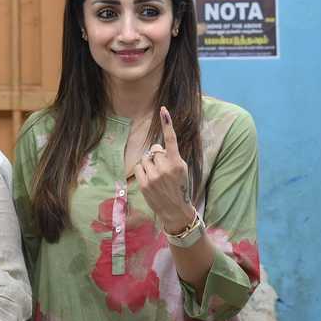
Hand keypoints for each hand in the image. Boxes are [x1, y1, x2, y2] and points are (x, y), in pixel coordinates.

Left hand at [134, 106, 194, 234]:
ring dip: (149, 164)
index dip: (167, 124)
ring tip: (157, 176)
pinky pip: (138, 167)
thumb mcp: (182, 169)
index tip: (163, 110)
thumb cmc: (179, 186)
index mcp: (177, 163)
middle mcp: (165, 168)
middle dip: (157, 157)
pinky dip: (142, 170)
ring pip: (145, 158)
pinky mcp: (144, 184)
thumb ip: (171, 156)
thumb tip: (155, 148)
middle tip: (164, 169)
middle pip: (154, 150)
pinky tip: (150, 179)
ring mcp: (154, 177)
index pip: (171, 140)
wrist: (175, 209)